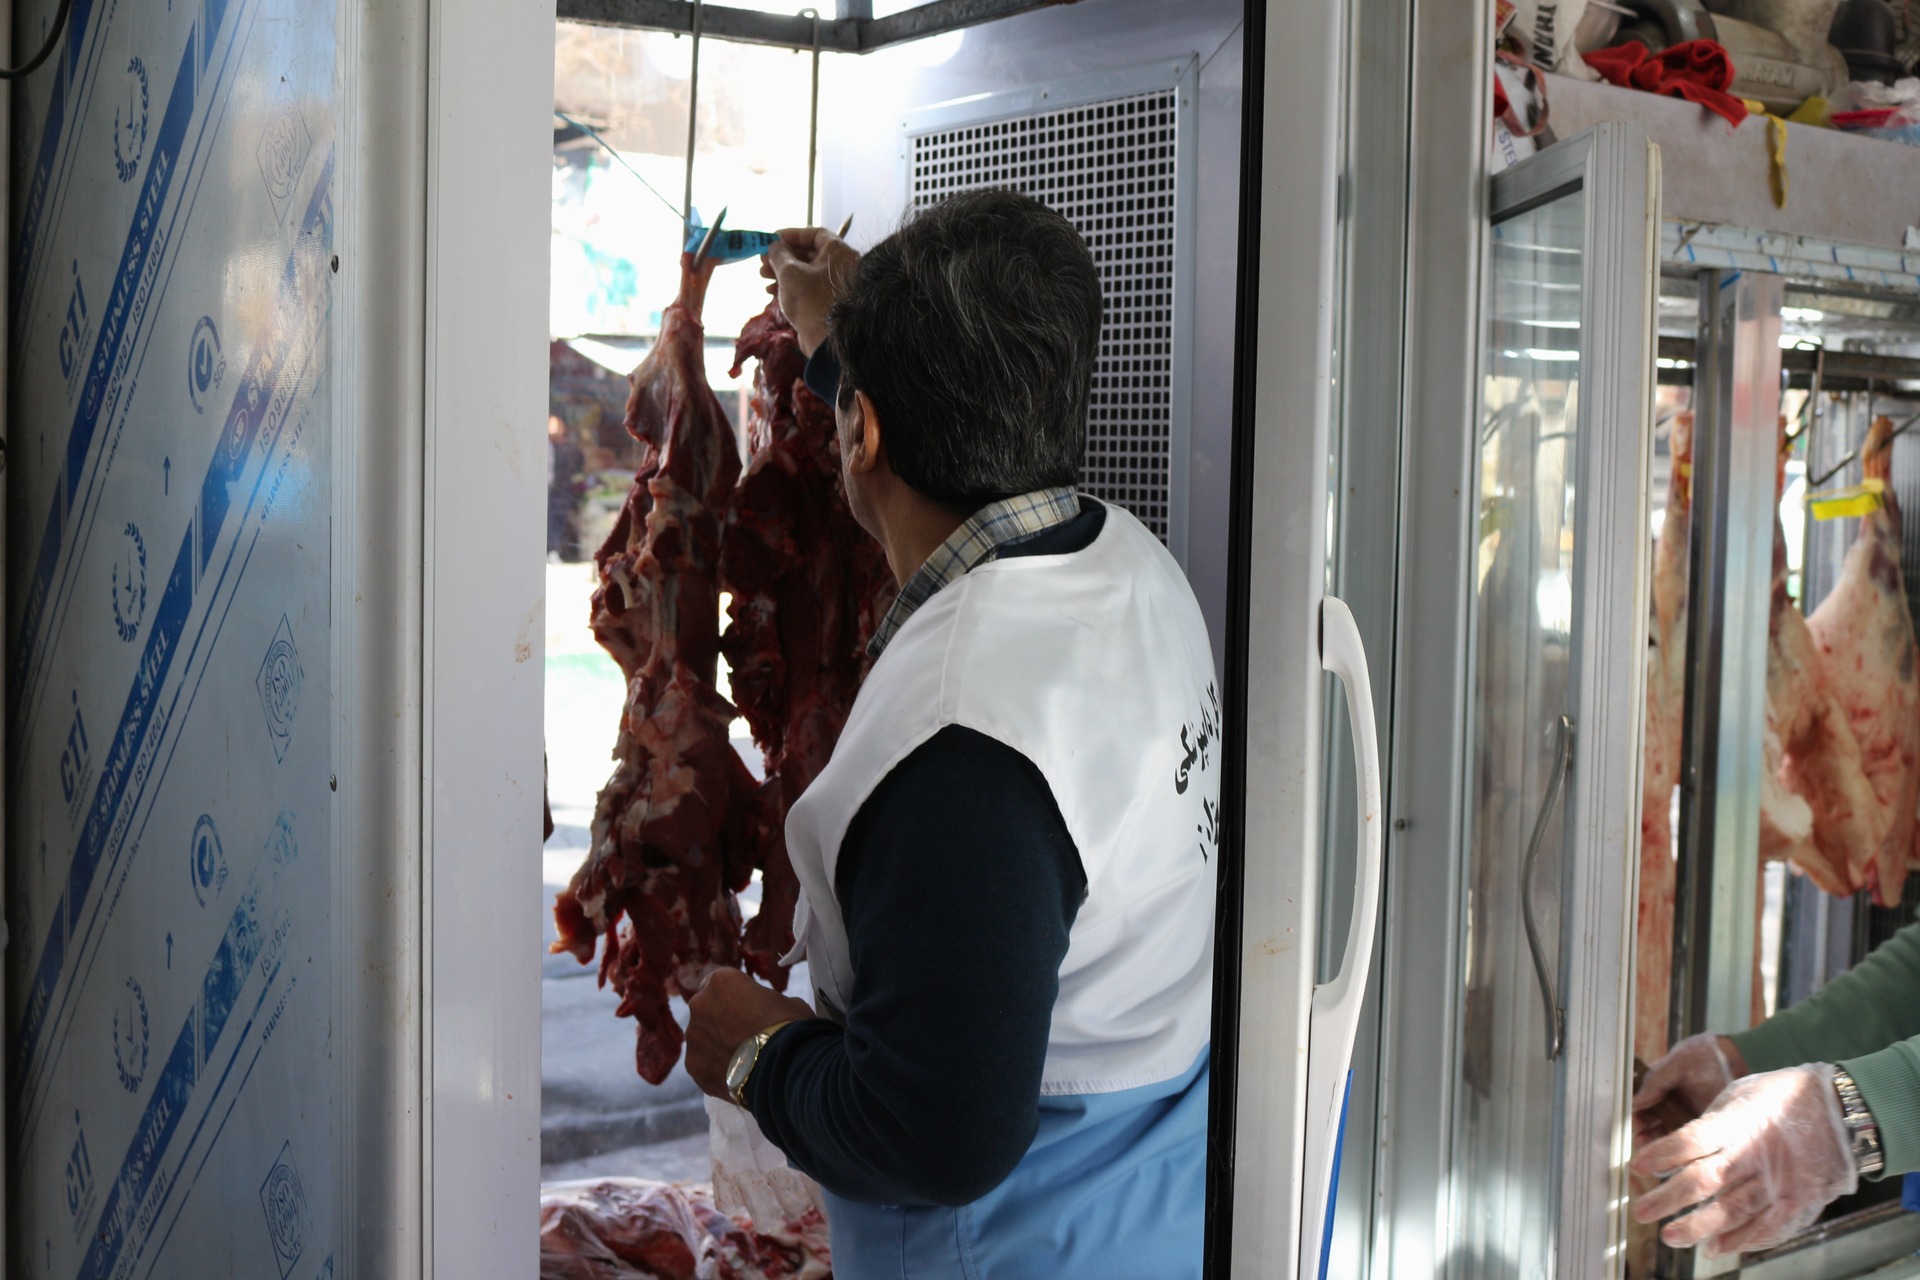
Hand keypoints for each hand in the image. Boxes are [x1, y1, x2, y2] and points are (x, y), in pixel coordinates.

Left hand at [685, 967, 815, 1102]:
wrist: (783, 1068)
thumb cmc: (789, 1026)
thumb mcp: (786, 1002)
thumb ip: (766, 1002)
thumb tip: (764, 1011)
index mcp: (721, 981)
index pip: (721, 983)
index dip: (735, 997)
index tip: (748, 1009)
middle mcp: (699, 1004)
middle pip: (707, 1009)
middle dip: (721, 1019)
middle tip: (743, 1034)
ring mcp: (693, 1037)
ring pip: (702, 1038)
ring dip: (715, 1044)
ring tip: (740, 1059)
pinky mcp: (693, 1066)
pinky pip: (702, 1063)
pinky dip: (714, 1068)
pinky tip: (734, 1075)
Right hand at [761, 227, 859, 356]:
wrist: (828, 342)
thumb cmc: (812, 301)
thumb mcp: (790, 273)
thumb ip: (779, 255)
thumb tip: (775, 246)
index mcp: (838, 252)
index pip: (814, 233)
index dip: (792, 234)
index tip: (772, 238)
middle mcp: (840, 266)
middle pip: (808, 254)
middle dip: (782, 257)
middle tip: (762, 261)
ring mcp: (834, 287)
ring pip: (805, 272)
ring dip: (782, 273)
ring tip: (762, 277)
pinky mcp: (827, 304)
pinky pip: (807, 289)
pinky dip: (790, 287)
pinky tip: (771, 292)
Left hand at [1631, 1063, 1856, 1256]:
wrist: (1843, 1109)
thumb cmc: (1788, 1096)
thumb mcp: (1743, 1093)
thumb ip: (1714, 1121)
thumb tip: (1682, 1145)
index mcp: (1737, 1123)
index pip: (1690, 1142)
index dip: (1661, 1156)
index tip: (1638, 1167)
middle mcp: (1754, 1154)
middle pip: (1703, 1182)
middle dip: (1667, 1199)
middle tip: (1641, 1212)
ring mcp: (1778, 1181)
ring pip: (1731, 1211)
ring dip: (1697, 1227)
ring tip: (1670, 1236)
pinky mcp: (1800, 1200)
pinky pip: (1766, 1227)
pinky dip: (1741, 1240)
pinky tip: (1717, 1247)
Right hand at [1634, 1032, 1746, 1145]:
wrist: (1739, 1058)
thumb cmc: (1707, 1055)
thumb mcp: (1677, 1063)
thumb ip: (1655, 1080)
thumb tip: (1635, 1101)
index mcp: (1662, 1083)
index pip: (1642, 1100)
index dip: (1635, 1111)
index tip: (1631, 1120)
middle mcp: (1674, 1100)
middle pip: (1652, 1119)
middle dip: (1643, 1130)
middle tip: (1639, 1139)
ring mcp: (1689, 1113)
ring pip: (1668, 1131)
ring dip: (1657, 1141)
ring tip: (1650, 1148)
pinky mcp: (1706, 1124)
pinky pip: (1689, 1138)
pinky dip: (1679, 1146)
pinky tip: (1671, 1152)